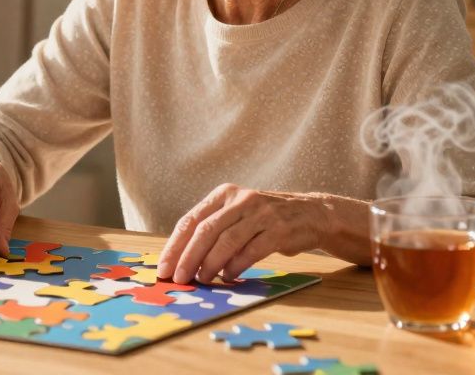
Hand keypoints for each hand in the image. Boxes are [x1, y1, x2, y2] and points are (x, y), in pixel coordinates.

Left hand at [156, 185, 331, 284]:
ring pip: (227, 240)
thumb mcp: (237, 214)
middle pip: (206, 230)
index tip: (164, 267)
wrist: (310, 214)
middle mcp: (240, 199)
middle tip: (178, 278)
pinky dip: (236, 266)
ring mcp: (261, 213)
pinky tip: (227, 277)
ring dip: (210, 264)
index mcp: (224, 194)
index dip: (175, 245)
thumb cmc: (264, 219)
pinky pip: (252, 250)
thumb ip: (213, 230)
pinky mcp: (279, 229)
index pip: (191, 220)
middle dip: (188, 257)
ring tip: (201, 279)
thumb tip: (181, 261)